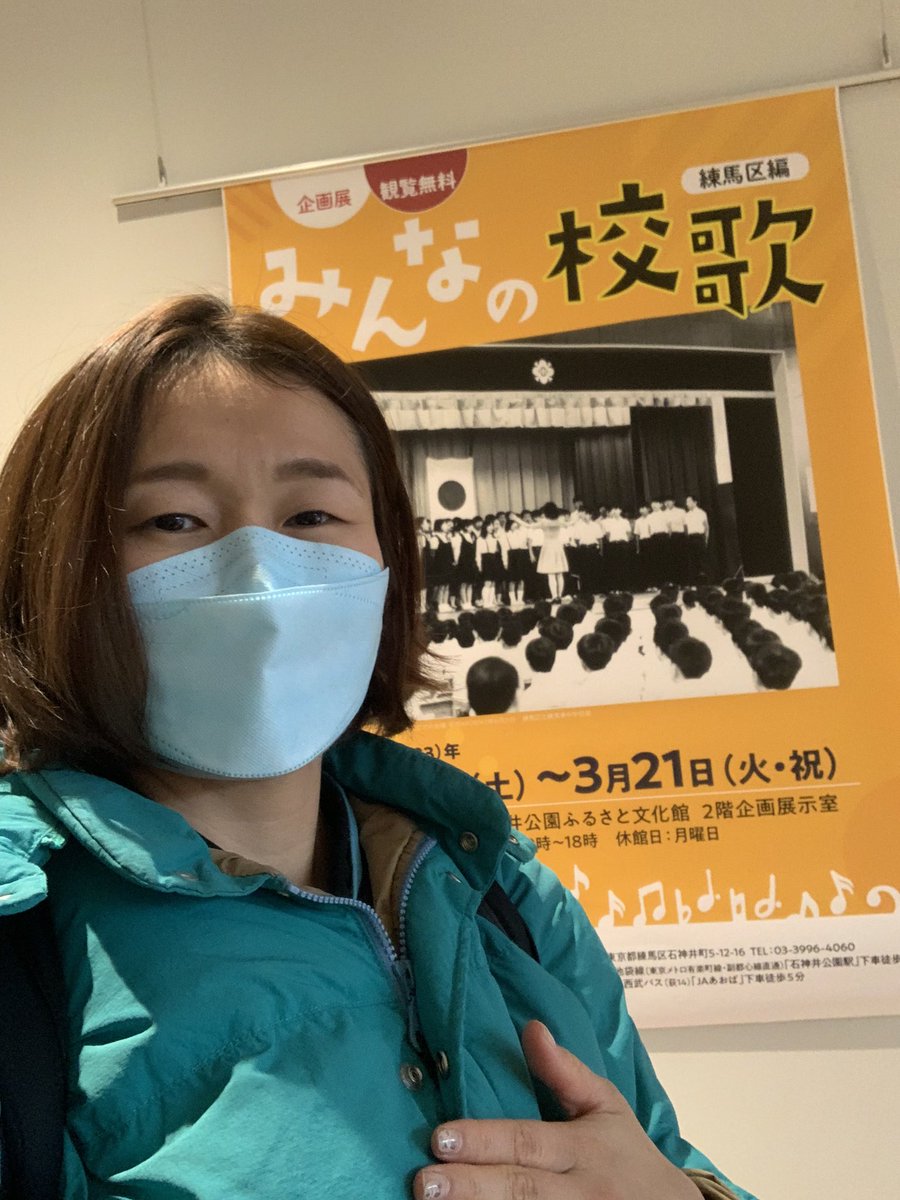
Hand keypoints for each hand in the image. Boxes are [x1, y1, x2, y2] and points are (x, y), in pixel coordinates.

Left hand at [413, 1021, 699, 1199]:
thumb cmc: (627, 1152)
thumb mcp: (606, 1104)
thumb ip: (565, 1071)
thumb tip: (531, 1027)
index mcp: (583, 1149)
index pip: (527, 1142)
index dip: (484, 1140)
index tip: (440, 1137)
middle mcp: (580, 1191)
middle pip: (520, 1189)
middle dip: (471, 1186)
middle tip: (423, 1182)